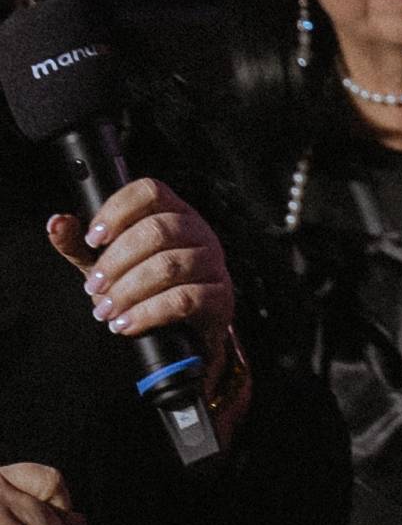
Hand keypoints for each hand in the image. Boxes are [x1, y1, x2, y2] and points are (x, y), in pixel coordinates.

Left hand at [49, 178, 236, 376]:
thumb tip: (56, 223)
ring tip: (108, 310)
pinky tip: (129, 323)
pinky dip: (150, 313)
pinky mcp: (221, 297)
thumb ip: (79, 245)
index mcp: (171, 212)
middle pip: (157, 230)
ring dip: (130, 290)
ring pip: (170, 265)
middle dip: (117, 261)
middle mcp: (197, 231)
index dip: (118, 210)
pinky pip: (185, 299)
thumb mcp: (106, 264)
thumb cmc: (145, 289)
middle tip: (95, 286)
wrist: (183, 333)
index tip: (93, 238)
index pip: (149, 191)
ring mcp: (213, 263)